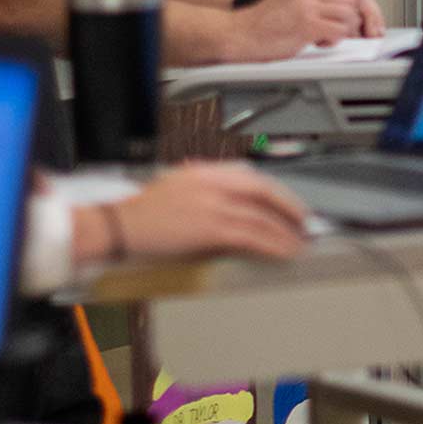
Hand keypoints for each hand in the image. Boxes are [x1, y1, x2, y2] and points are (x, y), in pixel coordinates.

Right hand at [92, 162, 310, 266]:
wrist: (118, 226)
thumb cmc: (142, 214)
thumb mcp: (175, 188)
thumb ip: (204, 189)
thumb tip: (229, 203)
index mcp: (204, 171)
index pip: (252, 176)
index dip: (276, 191)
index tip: (289, 203)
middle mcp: (212, 183)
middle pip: (264, 192)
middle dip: (289, 208)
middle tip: (304, 223)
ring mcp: (213, 205)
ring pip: (262, 217)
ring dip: (286, 232)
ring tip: (299, 244)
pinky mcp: (210, 228)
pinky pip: (252, 236)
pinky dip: (273, 244)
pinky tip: (284, 252)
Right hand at [237, 0, 368, 56]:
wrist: (238, 34)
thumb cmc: (260, 23)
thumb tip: (342, 8)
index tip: (362, 9)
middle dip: (355, 18)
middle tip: (347, 30)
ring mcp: (307, 5)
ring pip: (349, 15)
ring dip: (343, 31)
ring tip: (325, 36)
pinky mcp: (307, 24)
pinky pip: (338, 31)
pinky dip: (334, 40)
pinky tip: (318, 42)